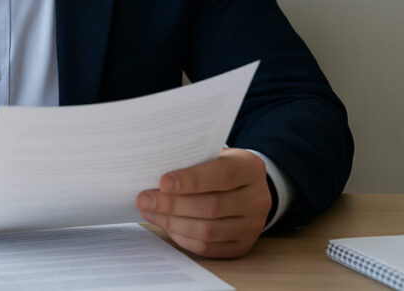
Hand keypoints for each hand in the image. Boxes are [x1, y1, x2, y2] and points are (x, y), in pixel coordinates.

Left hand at [136, 148, 271, 257]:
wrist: (247, 188)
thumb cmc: (220, 167)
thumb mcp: (213, 155)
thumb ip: (192, 161)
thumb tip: (153, 174)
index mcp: (250, 168)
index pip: (222, 175)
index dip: (191, 180)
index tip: (162, 182)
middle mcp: (257, 198)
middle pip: (212, 206)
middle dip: (173, 204)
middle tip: (145, 199)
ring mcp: (253, 226)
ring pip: (208, 230)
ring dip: (172, 222)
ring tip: (150, 212)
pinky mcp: (242, 246)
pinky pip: (207, 247)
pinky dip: (182, 237)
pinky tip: (166, 224)